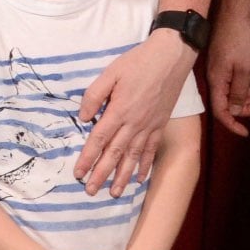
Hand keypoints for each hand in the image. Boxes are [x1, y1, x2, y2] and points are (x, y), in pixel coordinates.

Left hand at [73, 32, 190, 193]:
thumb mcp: (111, 73)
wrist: (171, 57)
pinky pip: (151, 149)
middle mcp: (134, 123)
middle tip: (90, 192)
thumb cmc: (138, 62)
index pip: (99, 139)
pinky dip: (145, 165)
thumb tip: (83, 118)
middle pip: (115, 154)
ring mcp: (149, 126)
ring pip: (133, 157)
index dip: (87, 158)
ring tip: (114, 193)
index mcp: (119, 110)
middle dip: (102, 174)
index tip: (78, 173)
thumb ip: (94, 95)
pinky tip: (139, 178)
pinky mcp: (160, 124)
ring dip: (122, 176)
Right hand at [205, 16, 249, 137]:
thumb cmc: (240, 42)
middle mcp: (215, 79)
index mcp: (217, 82)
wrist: (234, 15)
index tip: (246, 132)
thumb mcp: (244, 70)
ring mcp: (218, 71)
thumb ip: (238, 92)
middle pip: (227, 104)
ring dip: (248, 98)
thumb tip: (233, 112)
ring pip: (231, 93)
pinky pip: (232, 83)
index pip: (221, 112)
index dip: (233, 124)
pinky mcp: (223, 64)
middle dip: (246, 109)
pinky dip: (245, 88)